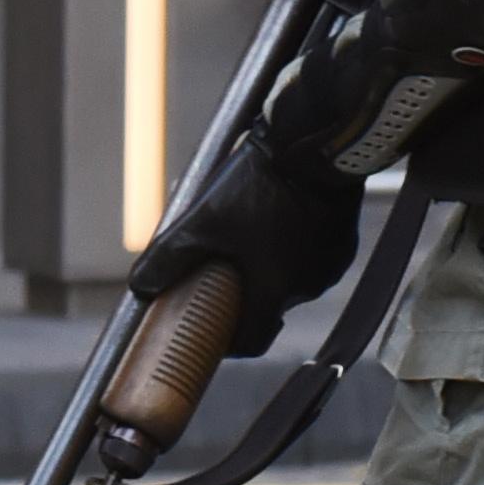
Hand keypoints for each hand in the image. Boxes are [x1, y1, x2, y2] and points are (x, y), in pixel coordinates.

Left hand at [127, 135, 366, 331]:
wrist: (312, 144)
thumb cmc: (259, 184)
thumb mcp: (203, 220)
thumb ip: (169, 259)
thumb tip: (141, 288)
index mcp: (275, 290)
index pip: (252, 340)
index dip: (228, 339)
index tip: (210, 326)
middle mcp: (308, 286)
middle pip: (268, 305)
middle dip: (243, 290)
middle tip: (221, 265)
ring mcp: (330, 265)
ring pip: (290, 279)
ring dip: (268, 267)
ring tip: (247, 234)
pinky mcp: (343, 243)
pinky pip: (311, 257)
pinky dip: (292, 249)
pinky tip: (275, 221)